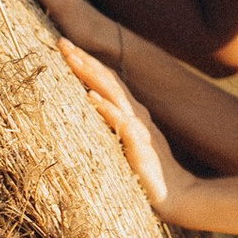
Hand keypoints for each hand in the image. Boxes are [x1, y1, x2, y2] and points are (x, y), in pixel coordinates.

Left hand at [61, 43, 191, 217]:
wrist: (176, 195)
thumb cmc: (149, 172)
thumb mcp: (126, 143)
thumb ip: (112, 126)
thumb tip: (89, 112)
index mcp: (131, 111)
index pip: (106, 80)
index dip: (87, 61)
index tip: (64, 46)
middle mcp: (135, 113)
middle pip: (107, 80)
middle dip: (84, 59)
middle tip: (61, 42)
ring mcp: (139, 127)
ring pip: (113, 94)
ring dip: (92, 75)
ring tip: (73, 59)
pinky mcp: (140, 145)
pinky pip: (121, 122)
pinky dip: (106, 108)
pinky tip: (90, 97)